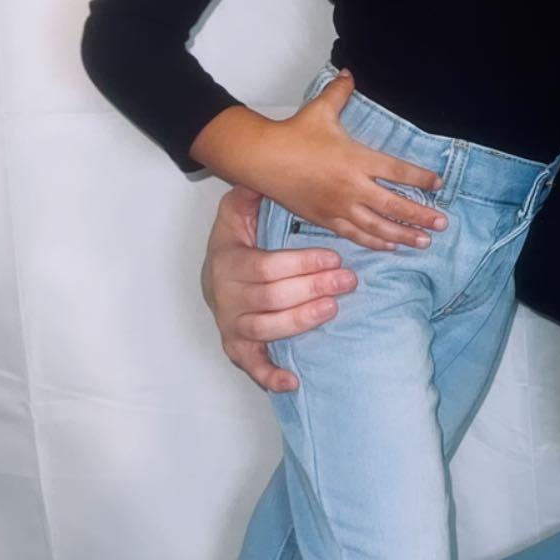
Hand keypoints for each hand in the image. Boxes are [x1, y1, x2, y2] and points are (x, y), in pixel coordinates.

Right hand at [192, 71, 447, 252]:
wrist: (262, 159)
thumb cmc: (292, 134)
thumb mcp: (320, 109)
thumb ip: (340, 91)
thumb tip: (349, 72)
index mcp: (356, 159)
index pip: (398, 172)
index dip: (421, 179)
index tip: (439, 184)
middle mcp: (352, 186)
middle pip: (395, 205)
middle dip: (421, 216)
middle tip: (442, 223)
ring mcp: (339, 206)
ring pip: (378, 227)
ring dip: (403, 235)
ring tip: (423, 241)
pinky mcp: (325, 219)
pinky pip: (355, 234)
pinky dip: (374, 242)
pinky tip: (389, 247)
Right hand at [201, 182, 356, 393]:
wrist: (211, 279)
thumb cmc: (234, 246)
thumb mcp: (235, 216)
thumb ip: (247, 197)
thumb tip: (260, 177)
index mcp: (228, 261)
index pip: (267, 266)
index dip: (303, 263)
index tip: (335, 257)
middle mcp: (226, 296)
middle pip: (272, 297)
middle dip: (313, 288)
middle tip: (348, 280)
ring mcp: (231, 324)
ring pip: (266, 327)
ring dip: (301, 320)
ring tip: (332, 309)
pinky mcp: (237, 348)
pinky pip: (250, 365)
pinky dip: (270, 376)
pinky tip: (294, 381)